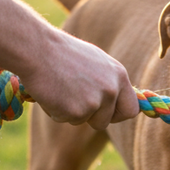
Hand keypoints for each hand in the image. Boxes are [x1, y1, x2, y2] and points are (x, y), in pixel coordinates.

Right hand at [23, 30, 138, 129]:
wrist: (38, 49)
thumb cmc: (62, 52)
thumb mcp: (95, 62)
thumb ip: (108, 81)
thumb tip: (115, 99)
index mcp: (119, 75)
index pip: (131, 109)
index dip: (117, 115)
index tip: (106, 114)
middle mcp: (111, 90)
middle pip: (105, 121)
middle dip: (90, 118)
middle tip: (73, 100)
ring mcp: (94, 102)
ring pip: (83, 121)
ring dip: (70, 111)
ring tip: (59, 88)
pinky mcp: (75, 111)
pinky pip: (64, 119)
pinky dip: (55, 110)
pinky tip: (51, 91)